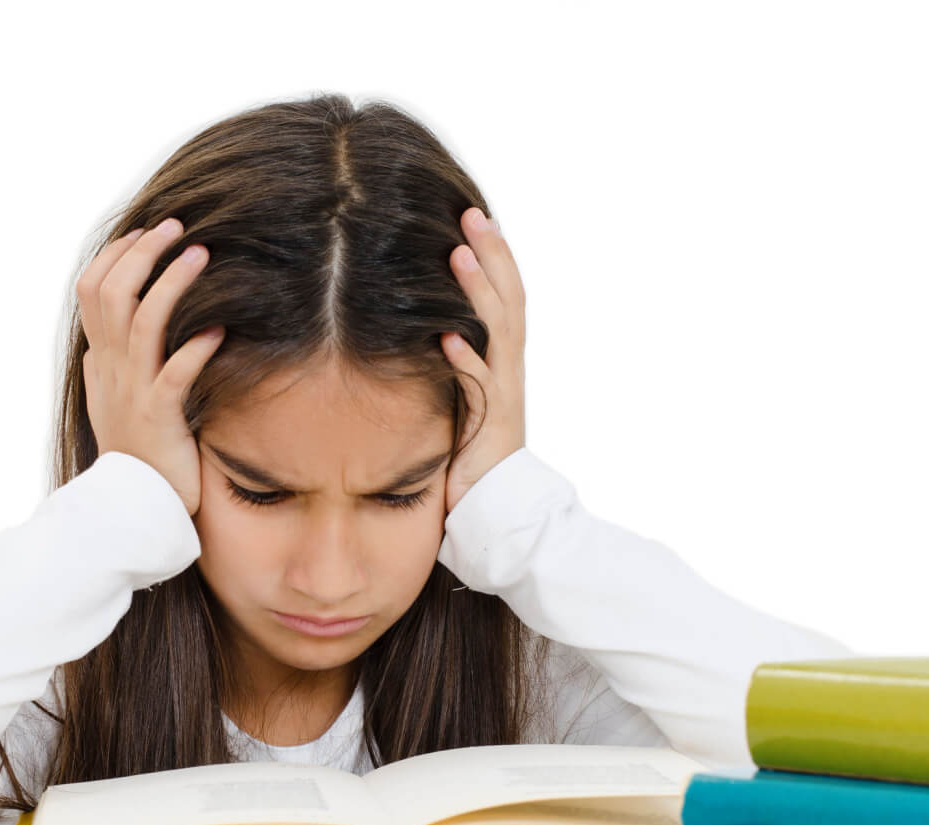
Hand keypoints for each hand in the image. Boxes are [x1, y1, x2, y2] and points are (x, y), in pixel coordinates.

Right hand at [80, 216, 224, 515]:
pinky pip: (175, 376)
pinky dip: (196, 348)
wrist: (134, 506)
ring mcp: (132, 393)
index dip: (116, 255)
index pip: (91, 290)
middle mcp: (111, 370)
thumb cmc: (136, 453)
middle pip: (113, 293)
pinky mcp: (159, 419)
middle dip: (143, 253)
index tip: (145, 231)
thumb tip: (110, 332)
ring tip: (201, 254)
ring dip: (172, 284)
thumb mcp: (113, 399)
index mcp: (100, 360)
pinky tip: (219, 329)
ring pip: (143, 323)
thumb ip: (111, 363)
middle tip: (176, 227)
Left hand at [439, 206, 526, 514]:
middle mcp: (510, 369)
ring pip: (498, 333)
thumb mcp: (458, 393)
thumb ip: (449, 359)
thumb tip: (418, 322)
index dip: (495, 255)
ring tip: (458, 255)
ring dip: (478, 293)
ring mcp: (504, 394)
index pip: (507, 294)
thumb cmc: (468, 451)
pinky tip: (447, 338)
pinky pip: (480, 388)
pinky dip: (465, 361)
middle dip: (492, 255)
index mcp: (504, 358)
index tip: (474, 216)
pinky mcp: (491, 425)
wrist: (494, 506)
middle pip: (509, 299)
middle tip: (472, 214)